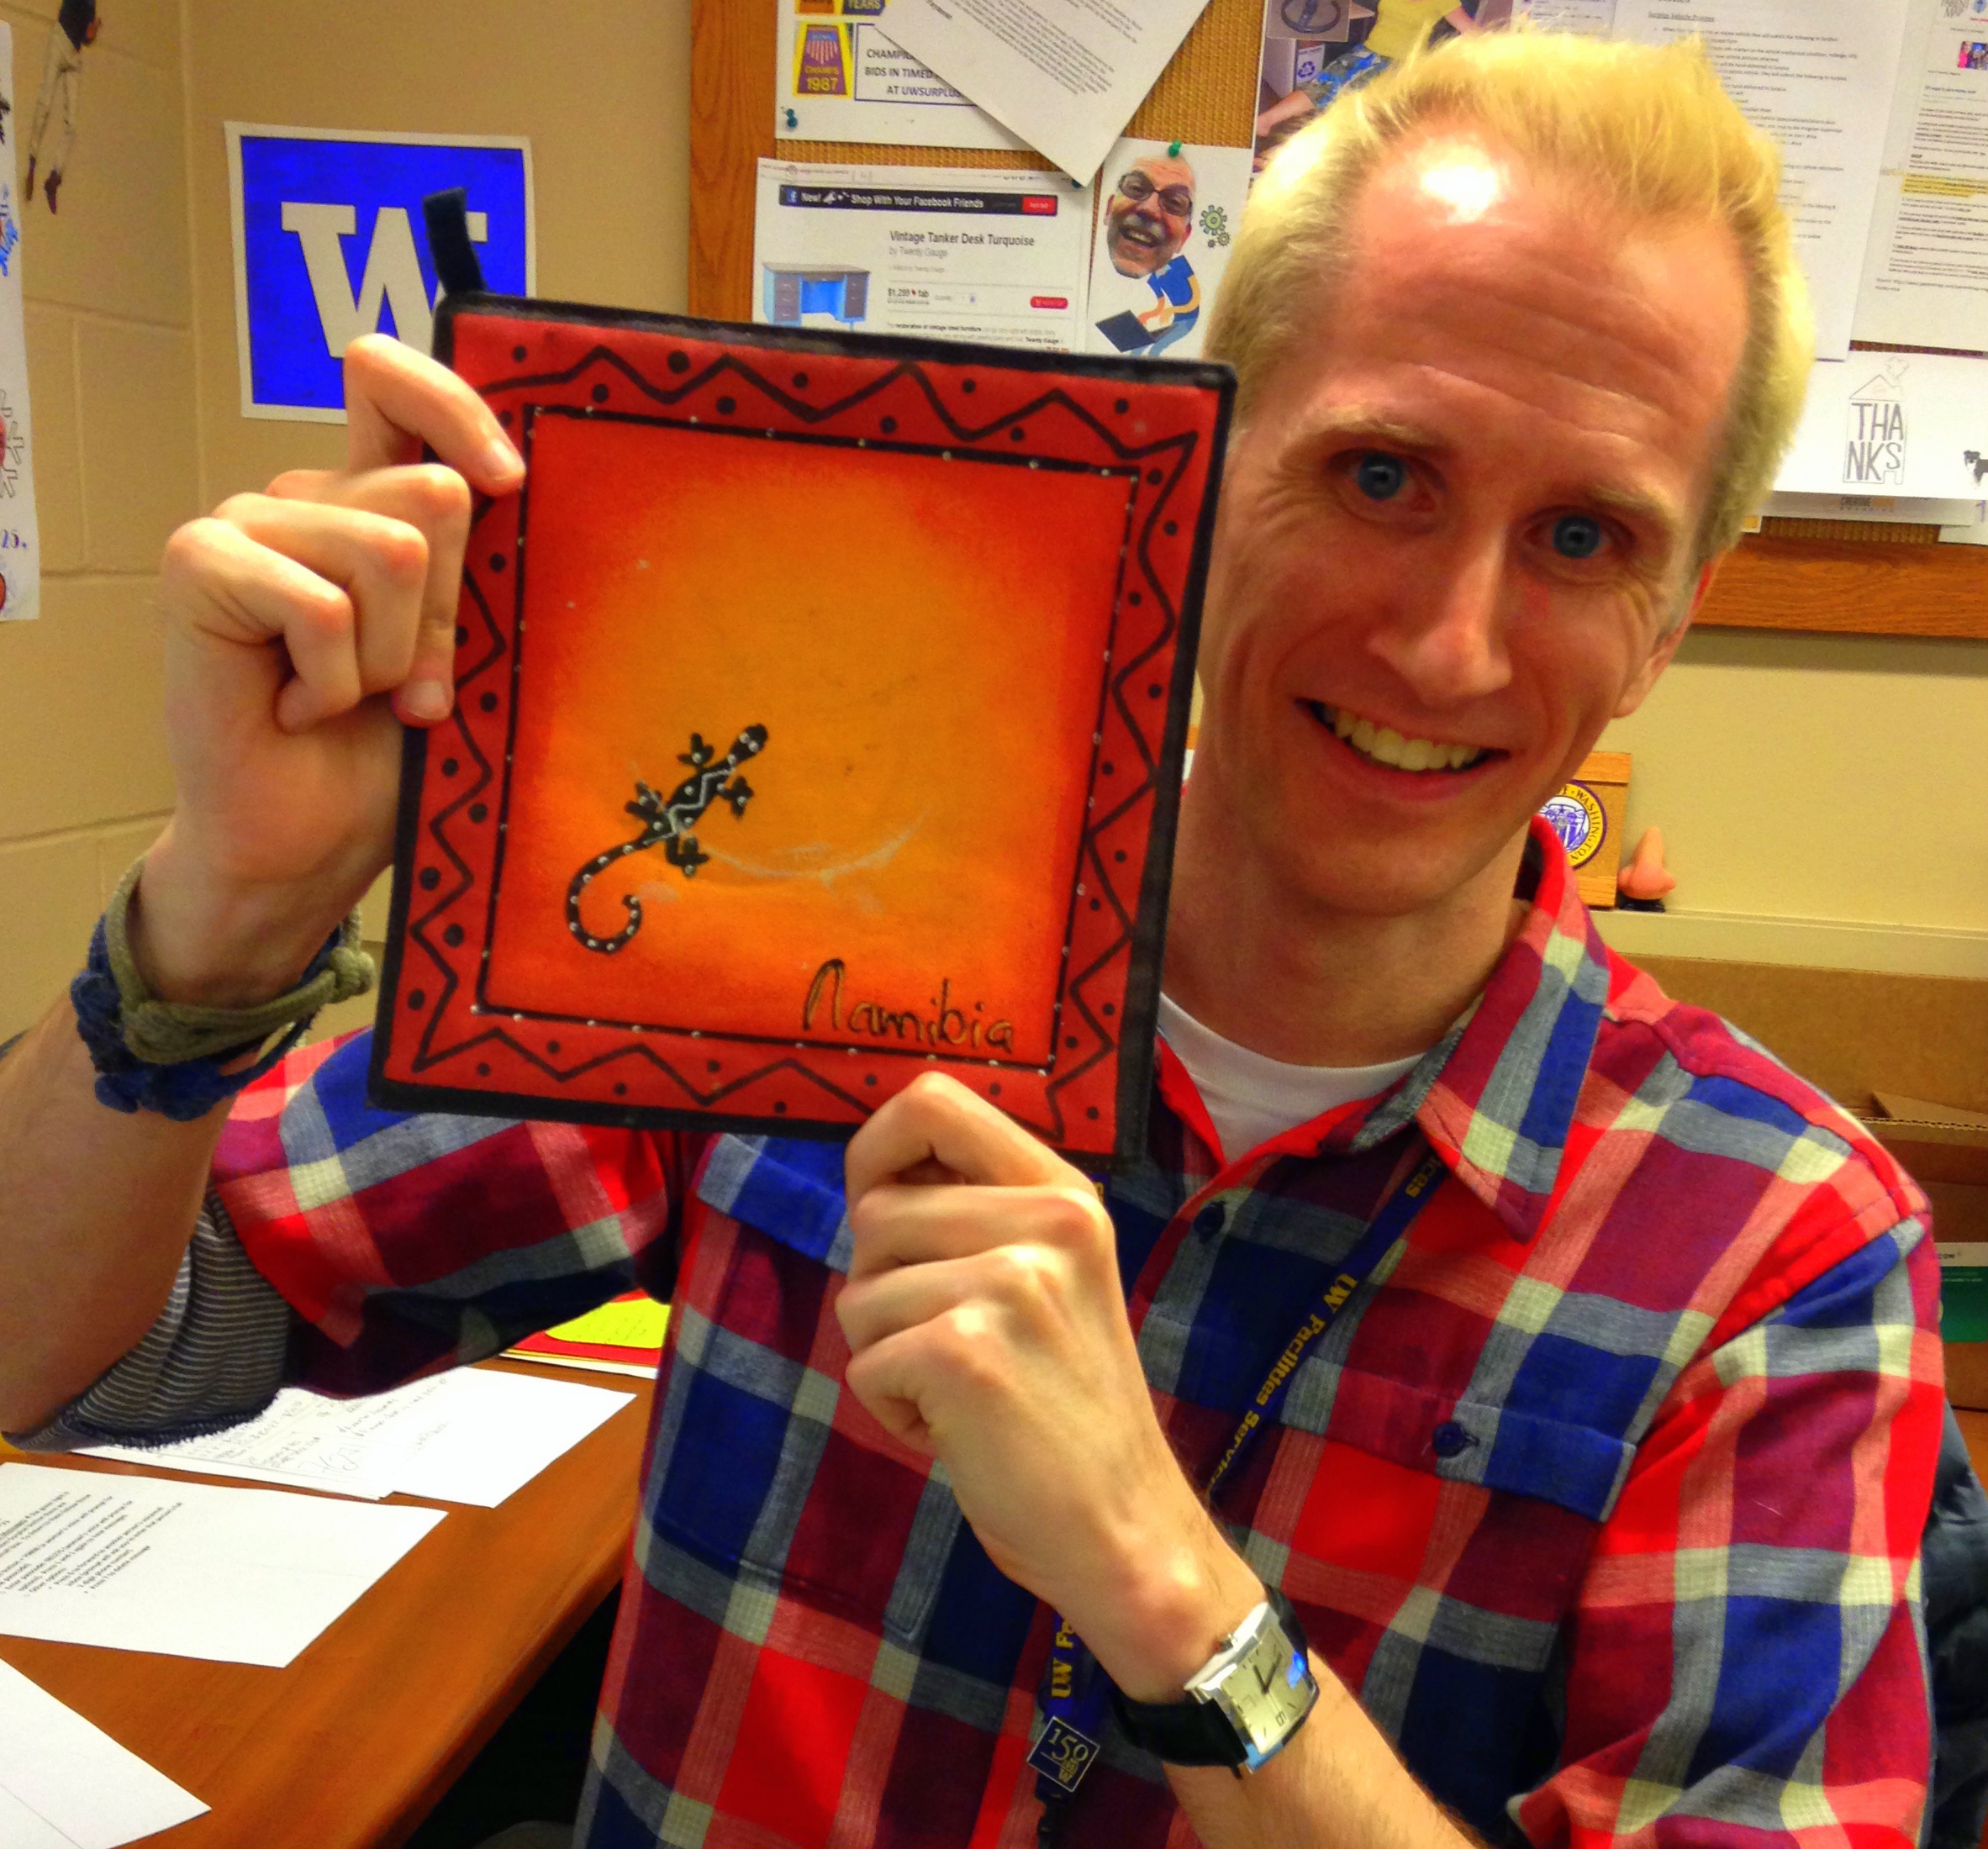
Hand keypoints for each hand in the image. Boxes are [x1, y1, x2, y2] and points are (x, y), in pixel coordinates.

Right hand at [141, 336, 523, 1003]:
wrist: (311, 840)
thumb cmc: (389, 753)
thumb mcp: (463, 653)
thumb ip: (473, 570)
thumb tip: (499, 484)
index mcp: (373, 501)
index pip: (401, 390)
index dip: (458, 410)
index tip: (508, 483)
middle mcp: (309, 497)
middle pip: (433, 496)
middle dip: (443, 613)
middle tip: (407, 687)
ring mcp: (249, 524)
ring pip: (388, 553)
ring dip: (388, 659)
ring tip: (345, 699)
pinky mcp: (200, 564)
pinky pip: (321, 607)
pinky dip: (331, 682)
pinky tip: (296, 708)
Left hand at [838, 1074, 1258, 1697]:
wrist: (1126, 1530)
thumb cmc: (1065, 1409)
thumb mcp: (1047, 1279)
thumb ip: (978, 1215)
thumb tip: (875, 1172)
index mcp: (1064, 1193)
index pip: (931, 1100)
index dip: (877, 1150)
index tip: (884, 1209)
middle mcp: (1047, 1222)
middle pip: (875, 1211)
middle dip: (883, 1288)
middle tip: (951, 1345)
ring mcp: (1009, 1284)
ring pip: (859, 1293)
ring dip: (886, 1355)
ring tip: (962, 1393)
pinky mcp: (965, 1352)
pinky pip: (863, 1363)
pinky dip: (891, 1410)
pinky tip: (959, 1432)